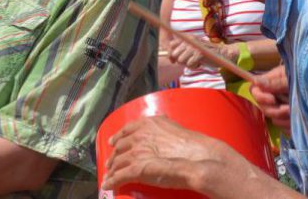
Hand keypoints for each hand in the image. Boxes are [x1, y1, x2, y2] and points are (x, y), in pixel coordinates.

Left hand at [103, 116, 239, 192]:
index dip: (117, 137)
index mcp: (146, 124)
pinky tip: (108, 185)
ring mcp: (136, 153)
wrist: (198, 158)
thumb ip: (163, 124)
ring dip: (112, 170)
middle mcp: (137, 137)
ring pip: (117, 163)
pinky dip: (112, 182)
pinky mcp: (136, 170)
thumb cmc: (192, 144)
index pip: (125, 130)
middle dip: (114, 156)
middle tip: (111, 163)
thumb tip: (162, 123)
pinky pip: (119, 177)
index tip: (113, 142)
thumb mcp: (173, 126)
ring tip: (110, 176)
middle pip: (119, 148)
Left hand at [168, 36, 235, 69]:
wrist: (221, 53)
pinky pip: (189, 64)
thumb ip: (181, 50)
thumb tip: (169, 57)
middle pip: (174, 54)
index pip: (171, 45)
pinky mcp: (200, 53)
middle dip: (180, 60)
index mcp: (187, 37)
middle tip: (189, 61)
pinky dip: (193, 66)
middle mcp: (189, 39)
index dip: (171, 54)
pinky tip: (199, 63)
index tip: (175, 60)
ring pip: (181, 60)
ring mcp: (195, 46)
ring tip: (195, 61)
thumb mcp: (192, 48)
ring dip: (187, 64)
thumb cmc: (204, 52)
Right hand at [251, 65, 290, 134]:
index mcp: (274, 82)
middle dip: (276, 110)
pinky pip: (287, 128)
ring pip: (275, 120)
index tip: (273, 99)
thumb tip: (256, 81)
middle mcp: (277, 96)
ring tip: (297, 113)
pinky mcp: (294, 119)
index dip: (261, 97)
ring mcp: (285, 108)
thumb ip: (276, 81)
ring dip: (285, 119)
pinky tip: (302, 121)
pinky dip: (293, 126)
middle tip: (288, 109)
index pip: (255, 90)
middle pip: (264, 108)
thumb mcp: (294, 76)